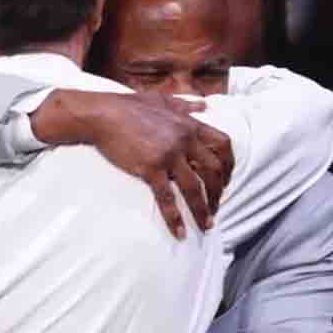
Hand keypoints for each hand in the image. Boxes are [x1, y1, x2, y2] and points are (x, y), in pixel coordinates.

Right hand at [30, 90, 233, 237]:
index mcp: (189, 125)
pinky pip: (167, 198)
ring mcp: (168, 155)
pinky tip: (178, 232)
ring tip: (206, 225)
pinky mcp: (151, 168)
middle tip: (217, 206)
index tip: (226, 178)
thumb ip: (186, 104)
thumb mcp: (163, 99)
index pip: (223, 144)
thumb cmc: (130, 106)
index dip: (229, 164)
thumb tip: (204, 105)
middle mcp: (184, 140)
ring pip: (195, 188)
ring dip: (203, 209)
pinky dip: (174, 218)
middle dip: (219, 191)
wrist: (103, 114)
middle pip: (214, 170)